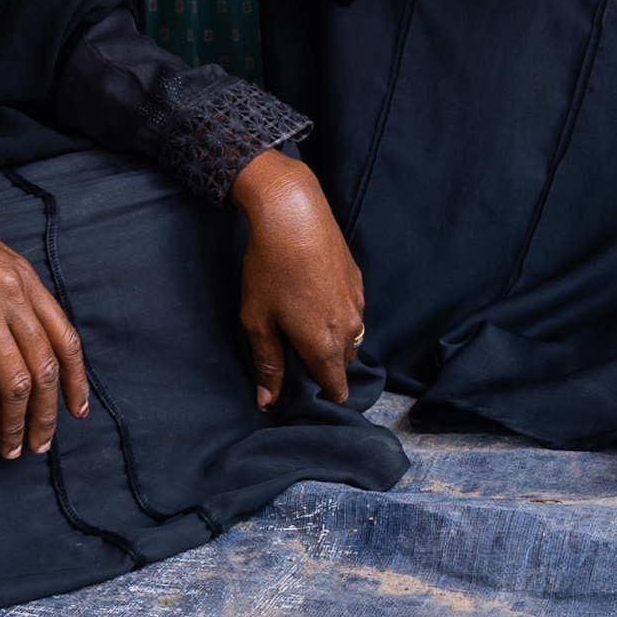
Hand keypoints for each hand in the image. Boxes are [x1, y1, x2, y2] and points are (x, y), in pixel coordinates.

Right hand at [0, 173, 90, 458]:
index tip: (76, 410)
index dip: (76, 380)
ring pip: (16, 383)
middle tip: (39, 444)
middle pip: (45, 367)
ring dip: (15, 424)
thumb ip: (4, 287)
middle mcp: (10, 295)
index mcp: (22, 276)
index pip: (65, 338)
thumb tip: (15, 325)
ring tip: (8, 450)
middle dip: (46, 413)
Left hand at [230, 150, 367, 410]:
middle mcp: (349, 328)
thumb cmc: (270, 269)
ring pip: (349, 337)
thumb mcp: (258, 320)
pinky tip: (312, 297)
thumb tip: (267, 402)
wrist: (295, 214)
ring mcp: (357, 302)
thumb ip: (267, 364)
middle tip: (294, 354)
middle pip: (342, 364)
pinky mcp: (358, 280)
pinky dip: (336, 315)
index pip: (336, 388)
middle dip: (324, 367)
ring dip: (332, 340)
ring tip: (302, 323)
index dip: (323, 397)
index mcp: (325, 345)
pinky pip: (351, 312)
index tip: (306, 396)